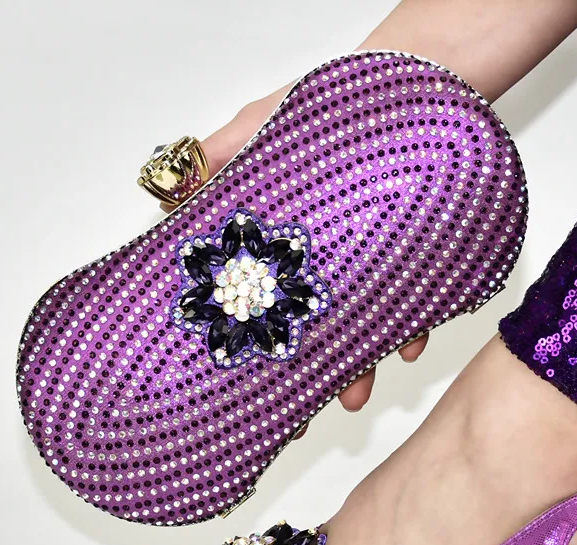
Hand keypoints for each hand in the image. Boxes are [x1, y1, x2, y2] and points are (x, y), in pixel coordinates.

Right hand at [160, 0, 576, 411]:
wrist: (405, 93)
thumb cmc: (325, 110)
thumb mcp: (255, 131)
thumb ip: (215, 165)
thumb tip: (167, 199)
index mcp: (273, 246)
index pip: (251, 304)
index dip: (245, 348)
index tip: (239, 389)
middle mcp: (315, 265)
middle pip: (302, 331)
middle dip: (299, 377)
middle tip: (296, 419)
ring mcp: (361, 270)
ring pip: (355, 332)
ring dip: (354, 368)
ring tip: (353, 395)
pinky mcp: (405, 266)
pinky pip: (409, 308)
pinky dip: (408, 330)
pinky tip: (408, 345)